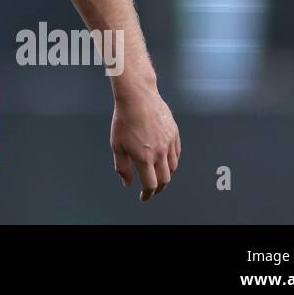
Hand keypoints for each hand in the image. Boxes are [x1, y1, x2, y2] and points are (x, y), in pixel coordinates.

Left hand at [111, 87, 179, 201]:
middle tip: (152, 190)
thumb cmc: (124, 120)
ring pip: (173, 167)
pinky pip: (177, 154)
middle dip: (158, 188)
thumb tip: (128, 184)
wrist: (137, 97)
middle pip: (165, 179)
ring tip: (158, 176)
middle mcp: (160, 153)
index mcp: (145, 158)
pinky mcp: (174, 134)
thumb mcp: (117, 145)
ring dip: (166, 176)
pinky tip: (166, 161)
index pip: (150, 184)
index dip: (147, 194)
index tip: (143, 197)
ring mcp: (169, 143)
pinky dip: (172, 162)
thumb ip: (122, 167)